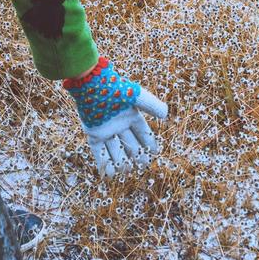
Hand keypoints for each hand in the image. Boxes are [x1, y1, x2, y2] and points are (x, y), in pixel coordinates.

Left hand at [63, 57, 168, 176]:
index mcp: (131, 116)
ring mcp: (106, 130)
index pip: (143, 133)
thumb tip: (165, 114)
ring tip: (127, 170)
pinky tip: (109, 174)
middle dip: (137, 155)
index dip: (149, 143)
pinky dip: (104, 163)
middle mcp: (119, 125)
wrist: (93, 85)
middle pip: (130, 144)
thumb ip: (151, 105)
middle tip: (142, 165)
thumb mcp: (137, 97)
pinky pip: (99, 151)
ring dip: (121, 162)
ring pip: (115, 150)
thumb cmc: (116, 89)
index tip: (154, 154)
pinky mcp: (93, 134)